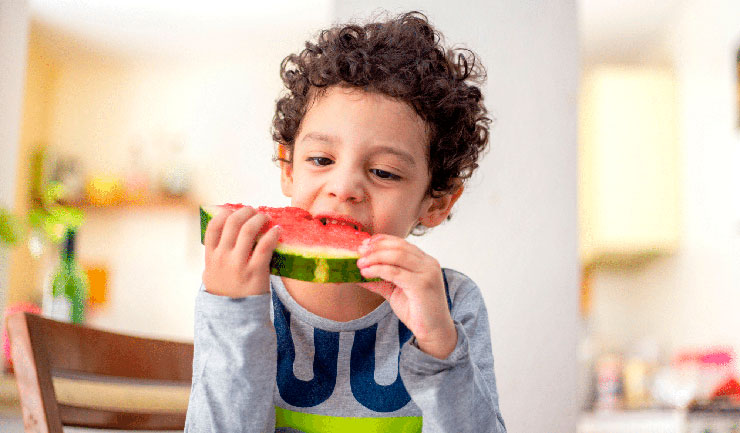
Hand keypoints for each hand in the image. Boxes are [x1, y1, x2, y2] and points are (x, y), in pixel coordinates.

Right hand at [202, 206, 280, 297]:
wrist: (234, 318)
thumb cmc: (226, 292)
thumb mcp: (211, 273)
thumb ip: (215, 255)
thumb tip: (222, 233)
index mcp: (211, 256)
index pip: (213, 226)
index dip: (225, 213)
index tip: (234, 210)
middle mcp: (222, 258)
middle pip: (232, 222)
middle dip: (245, 211)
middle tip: (254, 210)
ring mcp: (238, 265)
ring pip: (248, 230)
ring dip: (259, 218)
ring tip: (266, 217)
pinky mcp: (255, 271)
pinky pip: (265, 246)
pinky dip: (272, 234)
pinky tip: (277, 230)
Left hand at [357, 234, 456, 358]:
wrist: (434, 331)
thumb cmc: (416, 311)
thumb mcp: (395, 291)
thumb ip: (380, 280)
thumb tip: (358, 273)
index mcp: (425, 261)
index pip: (401, 243)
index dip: (382, 240)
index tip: (364, 243)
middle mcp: (428, 263)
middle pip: (398, 247)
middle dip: (376, 247)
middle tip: (359, 252)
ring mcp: (427, 273)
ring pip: (397, 256)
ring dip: (375, 257)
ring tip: (360, 263)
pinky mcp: (422, 285)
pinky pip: (395, 272)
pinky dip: (378, 270)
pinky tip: (366, 273)